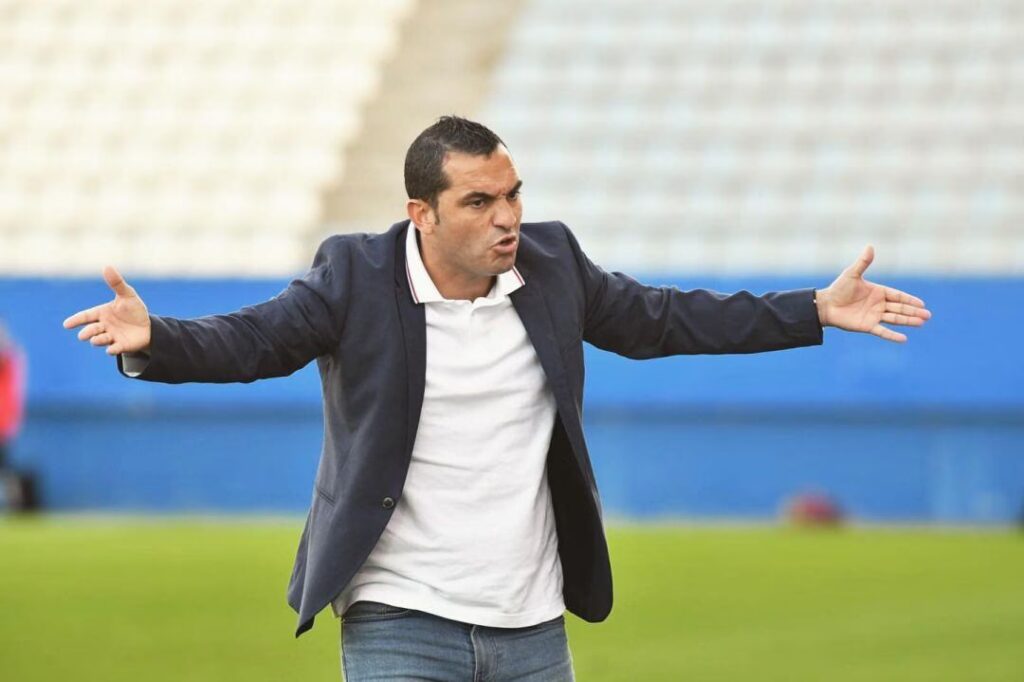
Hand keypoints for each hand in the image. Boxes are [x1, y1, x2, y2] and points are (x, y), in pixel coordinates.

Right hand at [63, 266, 150, 355]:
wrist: (148, 326)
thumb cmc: (134, 310)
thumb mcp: (127, 295)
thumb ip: (117, 283)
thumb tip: (107, 266)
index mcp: (102, 313)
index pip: (86, 316)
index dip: (76, 320)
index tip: (66, 324)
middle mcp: (104, 326)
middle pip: (91, 330)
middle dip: (87, 332)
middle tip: (83, 335)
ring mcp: (112, 337)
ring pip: (100, 340)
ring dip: (98, 340)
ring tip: (97, 339)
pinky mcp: (121, 346)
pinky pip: (115, 349)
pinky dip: (112, 350)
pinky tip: (112, 349)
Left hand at [816, 246, 931, 342]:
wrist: (825, 305)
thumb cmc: (838, 288)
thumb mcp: (851, 274)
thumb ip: (863, 263)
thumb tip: (870, 246)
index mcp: (878, 292)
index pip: (898, 296)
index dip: (909, 300)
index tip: (922, 304)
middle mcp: (878, 304)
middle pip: (900, 308)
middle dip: (913, 312)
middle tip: (928, 315)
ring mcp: (874, 316)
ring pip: (895, 319)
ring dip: (908, 321)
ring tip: (921, 322)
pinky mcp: (867, 326)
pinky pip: (882, 331)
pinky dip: (892, 336)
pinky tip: (904, 339)